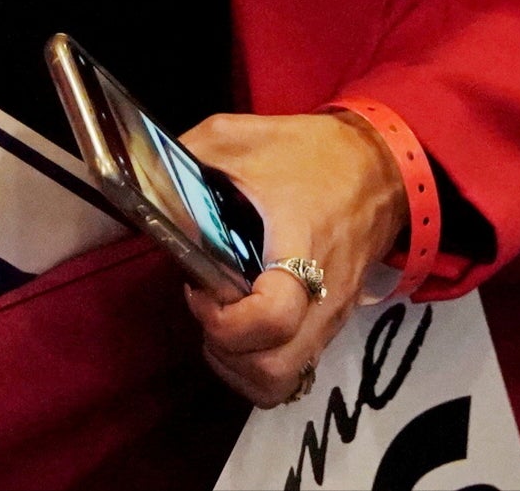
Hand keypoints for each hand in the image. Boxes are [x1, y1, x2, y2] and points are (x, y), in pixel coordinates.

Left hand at [174, 110, 406, 406]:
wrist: (380, 166)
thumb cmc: (310, 152)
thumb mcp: (238, 137)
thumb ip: (185, 159)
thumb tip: (139, 186)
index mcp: (302, 246)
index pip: (273, 316)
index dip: (224, 319)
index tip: (200, 288)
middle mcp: (323, 297)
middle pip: (275, 371)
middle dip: (227, 353)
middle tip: (208, 308)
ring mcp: (331, 318)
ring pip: (284, 383)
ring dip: (240, 366)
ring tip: (221, 322)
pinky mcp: (332, 325)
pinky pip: (295, 371)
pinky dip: (260, 363)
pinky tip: (243, 325)